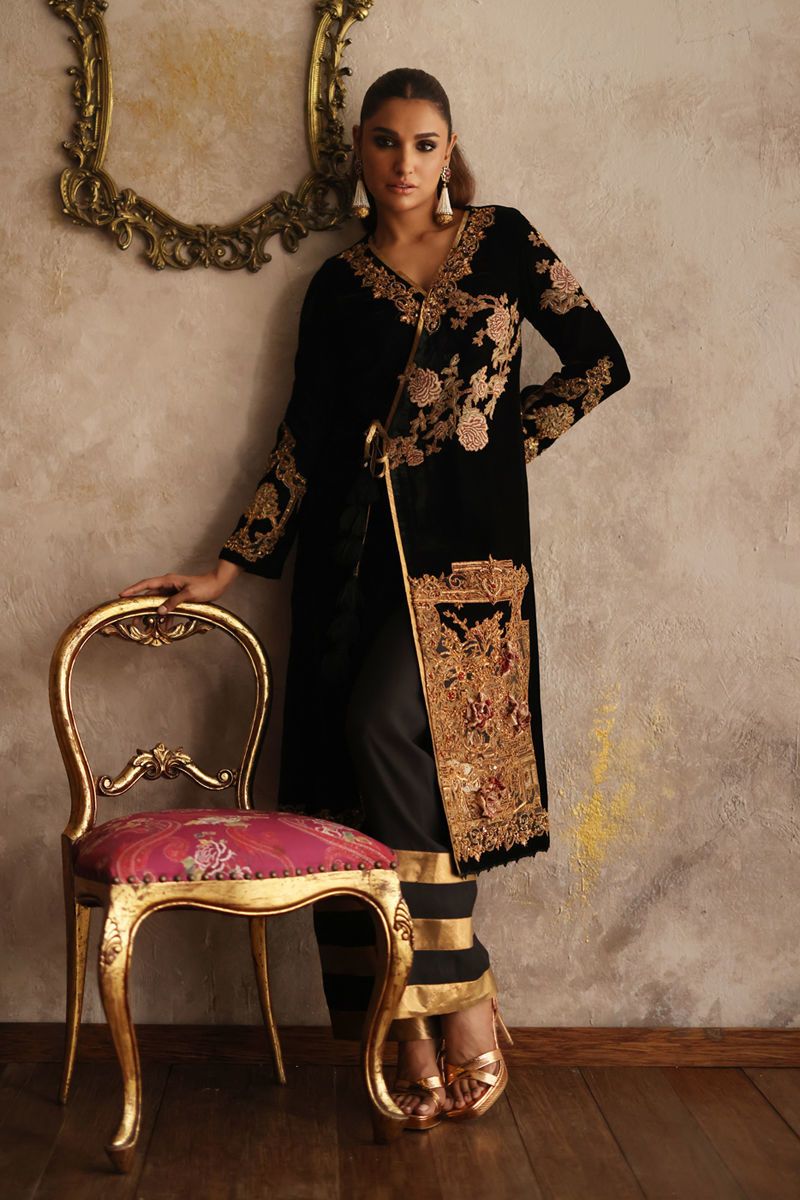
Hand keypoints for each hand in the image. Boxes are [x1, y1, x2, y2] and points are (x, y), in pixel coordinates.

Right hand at [118, 561, 241, 614]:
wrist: (218, 585)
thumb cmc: (204, 587)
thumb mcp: (189, 594)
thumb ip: (173, 602)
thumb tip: (159, 611)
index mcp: (168, 580)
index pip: (146, 584)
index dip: (133, 589)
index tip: (122, 595)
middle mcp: (168, 585)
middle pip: (149, 596)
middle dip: (140, 606)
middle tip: (131, 617)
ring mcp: (172, 592)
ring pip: (157, 604)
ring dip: (152, 614)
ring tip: (143, 625)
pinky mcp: (177, 598)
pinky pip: (167, 608)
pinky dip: (165, 617)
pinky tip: (162, 627)